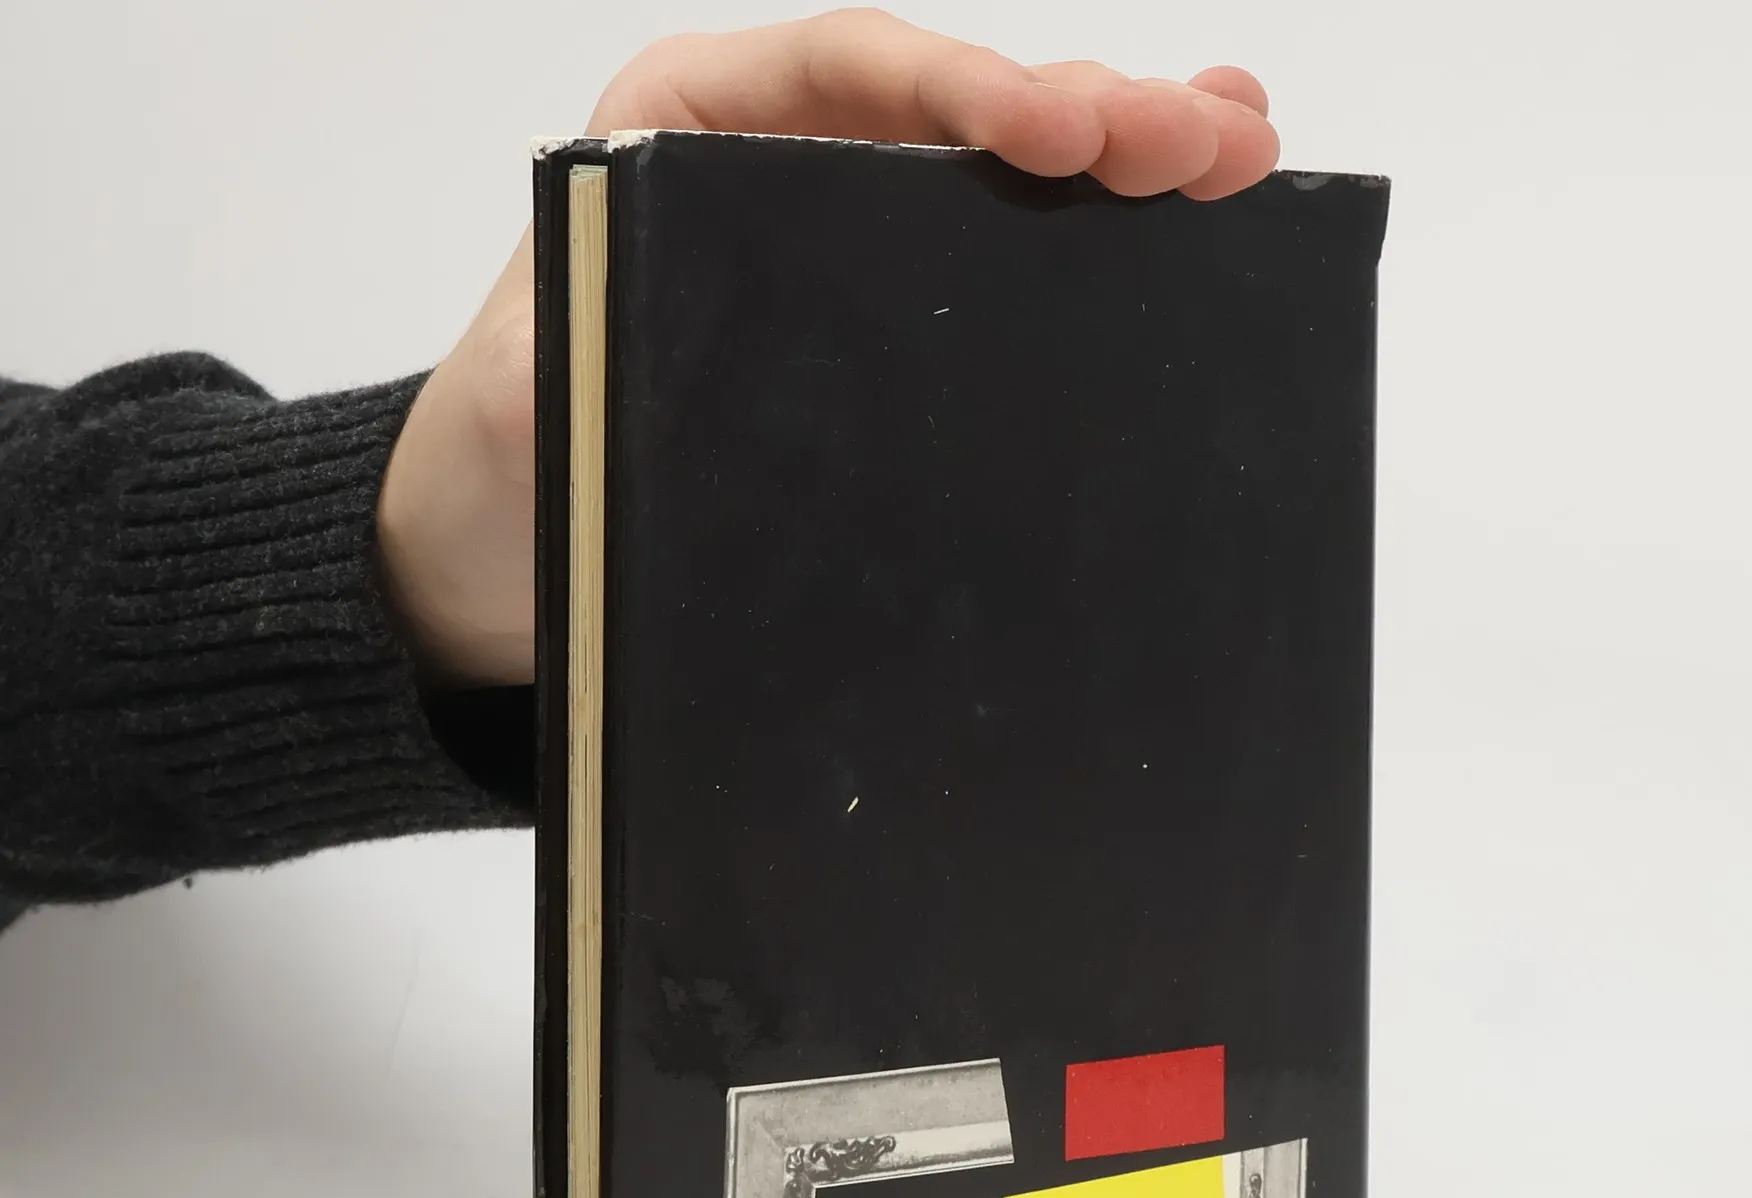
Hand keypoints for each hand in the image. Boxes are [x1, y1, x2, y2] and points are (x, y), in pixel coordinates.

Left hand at [378, 10, 1279, 686]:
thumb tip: (651, 344)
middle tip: (1209, 138)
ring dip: (1123, 165)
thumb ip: (567, 361)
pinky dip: (1091, 255)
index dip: (964, 85)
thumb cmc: (504, 474)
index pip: (842, 72)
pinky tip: (1186, 233)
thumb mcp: (514, 412)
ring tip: (1242, 153)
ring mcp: (840, 258)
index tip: (1059, 130)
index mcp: (683, 138)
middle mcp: (778, 171)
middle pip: (952, 113)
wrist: (502, 564)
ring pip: (998, 185)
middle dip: (1088, 112)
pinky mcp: (879, 345)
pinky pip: (995, 279)